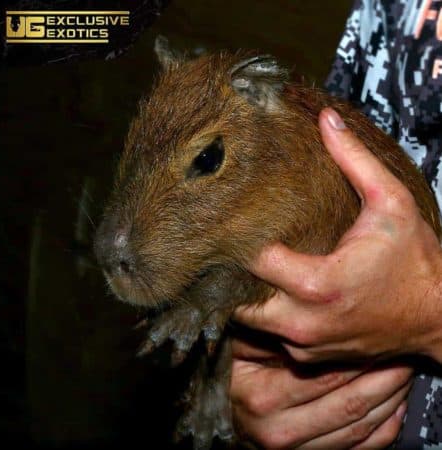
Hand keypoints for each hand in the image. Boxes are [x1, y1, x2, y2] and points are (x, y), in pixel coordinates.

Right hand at [231, 337, 411, 448]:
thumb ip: (268, 336)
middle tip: (401, 355)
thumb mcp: (239, 348)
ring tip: (402, 375)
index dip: (354, 357)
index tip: (375, 337)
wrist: (223, 412)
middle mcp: (279, 430)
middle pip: (347, 405)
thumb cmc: (230, 374)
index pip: (323, 376)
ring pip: (357, 431)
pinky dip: (381, 430)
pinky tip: (394, 408)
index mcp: (263, 398)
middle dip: (382, 380)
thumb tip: (306, 319)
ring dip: (387, 402)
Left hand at [235, 107, 441, 363]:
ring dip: (241, 296)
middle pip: (237, 299)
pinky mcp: (308, 357)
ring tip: (240, 268)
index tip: (229, 220)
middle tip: (227, 247)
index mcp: (318, 283)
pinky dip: (263, 315)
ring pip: (248, 323)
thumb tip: (326, 118)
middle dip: (230, 274)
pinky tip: (269, 292)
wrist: (440, 317)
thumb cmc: (417, 260)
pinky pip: (268, 336)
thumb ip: (354, 159)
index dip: (238, 238)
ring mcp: (304, 345)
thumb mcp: (391, 203)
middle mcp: (303, 321)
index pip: (252, 259)